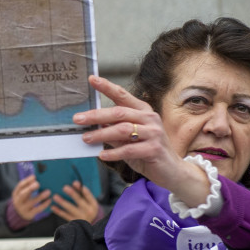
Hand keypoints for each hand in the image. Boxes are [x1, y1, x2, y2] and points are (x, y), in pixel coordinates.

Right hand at [10, 175, 51, 220]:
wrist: (20, 214)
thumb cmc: (24, 200)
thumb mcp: (23, 193)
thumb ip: (28, 186)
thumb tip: (37, 178)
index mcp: (16, 193)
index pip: (20, 185)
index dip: (27, 181)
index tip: (34, 176)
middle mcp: (18, 201)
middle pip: (23, 194)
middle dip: (30, 188)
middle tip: (38, 183)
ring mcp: (23, 209)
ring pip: (31, 202)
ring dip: (40, 196)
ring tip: (48, 191)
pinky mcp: (29, 214)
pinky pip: (38, 209)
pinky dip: (44, 204)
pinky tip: (49, 200)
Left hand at [50, 182, 100, 222]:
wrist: (86, 224)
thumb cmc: (86, 208)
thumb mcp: (88, 202)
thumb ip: (83, 193)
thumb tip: (75, 182)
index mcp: (93, 204)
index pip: (88, 196)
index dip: (83, 190)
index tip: (76, 183)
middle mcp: (88, 211)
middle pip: (79, 200)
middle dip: (72, 193)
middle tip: (64, 187)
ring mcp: (81, 217)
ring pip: (70, 208)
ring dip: (62, 202)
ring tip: (55, 196)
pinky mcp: (73, 221)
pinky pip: (64, 215)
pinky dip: (58, 211)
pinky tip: (52, 206)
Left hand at [74, 75, 210, 208]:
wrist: (172, 171)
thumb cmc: (147, 152)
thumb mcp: (128, 140)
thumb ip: (113, 132)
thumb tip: (92, 127)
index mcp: (142, 111)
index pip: (122, 95)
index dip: (107, 87)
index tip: (91, 79)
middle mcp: (150, 118)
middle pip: (119, 112)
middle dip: (96, 115)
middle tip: (77, 119)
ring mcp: (154, 133)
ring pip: (122, 130)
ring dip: (101, 134)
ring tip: (86, 138)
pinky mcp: (154, 149)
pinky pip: (129, 149)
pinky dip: (114, 153)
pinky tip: (102, 155)